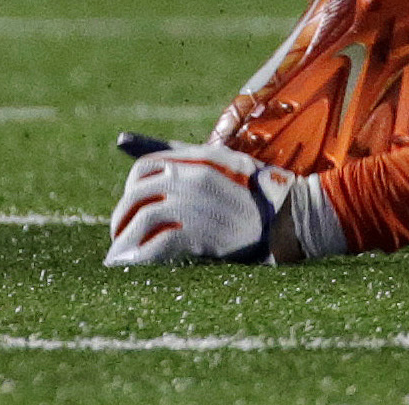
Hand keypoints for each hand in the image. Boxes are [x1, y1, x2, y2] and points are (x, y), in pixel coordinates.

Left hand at [105, 135, 295, 265]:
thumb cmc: (255, 189)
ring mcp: (198, 205)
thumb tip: (130, 141)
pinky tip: (136, 267)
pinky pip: (157, 245)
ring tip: (121, 258)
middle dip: (121, 219)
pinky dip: (141, 258)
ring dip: (126, 242)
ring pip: (143, 219)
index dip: (131, 189)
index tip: (131, 209)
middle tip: (120, 238)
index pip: (144, 166)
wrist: (288, 217)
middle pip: (137, 194)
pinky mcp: (201, 234)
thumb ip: (185, 154)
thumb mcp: (226, 162)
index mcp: (201, 158)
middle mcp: (195, 177)